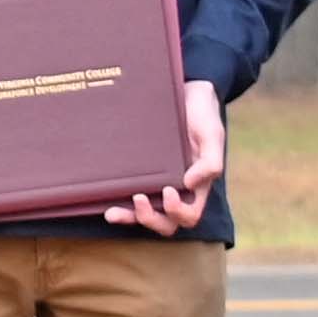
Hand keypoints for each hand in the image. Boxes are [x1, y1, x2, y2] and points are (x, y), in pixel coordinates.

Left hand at [106, 79, 224, 234]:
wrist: (186, 93)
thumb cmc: (202, 116)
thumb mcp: (212, 135)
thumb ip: (210, 162)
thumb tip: (190, 185)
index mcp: (197, 187)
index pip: (189, 215)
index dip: (179, 212)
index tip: (168, 191)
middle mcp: (176, 191)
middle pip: (166, 223)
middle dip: (151, 219)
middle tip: (138, 200)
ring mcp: (156, 184)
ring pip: (144, 215)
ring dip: (129, 218)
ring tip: (112, 213)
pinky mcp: (139, 174)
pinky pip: (128, 196)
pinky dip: (118, 202)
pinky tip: (105, 201)